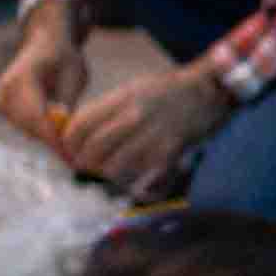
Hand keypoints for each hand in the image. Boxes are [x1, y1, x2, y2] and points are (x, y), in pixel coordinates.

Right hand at [0, 9, 91, 146]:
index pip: (35, 116)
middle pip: (29, 127)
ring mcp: (3, 100)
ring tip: (75, 147)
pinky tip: (62, 135)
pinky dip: (43, 134)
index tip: (71, 156)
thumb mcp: (74, 74)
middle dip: (54, 143)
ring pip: (28, 131)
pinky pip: (26, 128)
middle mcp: (6, 91)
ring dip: (50, 139)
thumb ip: (67, 100)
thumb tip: (63, 127)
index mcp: (22, 78)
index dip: (53, 138)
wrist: (45, 44)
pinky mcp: (5, 109)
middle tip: (78, 160)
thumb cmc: (64, 57)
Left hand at [61, 66, 230, 195]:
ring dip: (103, 178)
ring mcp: (152, 136)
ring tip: (103, 179)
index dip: (68, 144)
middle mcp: (134, 117)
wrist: (206, 93)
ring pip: (113, 167)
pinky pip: (140, 177)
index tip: (70, 152)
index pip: (80, 126)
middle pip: (93, 150)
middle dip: (83, 165)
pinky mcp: (168, 153)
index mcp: (122, 99)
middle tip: (83, 169)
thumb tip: (78, 131)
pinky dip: (128, 186)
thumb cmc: (167, 91)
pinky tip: (126, 184)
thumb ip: (107, 109)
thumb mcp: (133, 89)